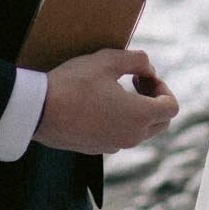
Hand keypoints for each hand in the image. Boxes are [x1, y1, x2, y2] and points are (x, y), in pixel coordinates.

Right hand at [36, 47, 178, 154]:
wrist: (37, 111)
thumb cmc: (72, 84)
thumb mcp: (107, 60)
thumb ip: (137, 61)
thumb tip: (149, 69)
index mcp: (139, 116)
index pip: (171, 107)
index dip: (163, 88)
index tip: (143, 77)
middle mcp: (131, 136)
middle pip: (160, 122)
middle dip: (154, 100)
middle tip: (134, 81)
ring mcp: (113, 146)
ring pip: (140, 131)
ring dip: (137, 111)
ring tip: (115, 90)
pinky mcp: (96, 149)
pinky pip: (119, 137)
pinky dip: (119, 122)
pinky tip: (98, 104)